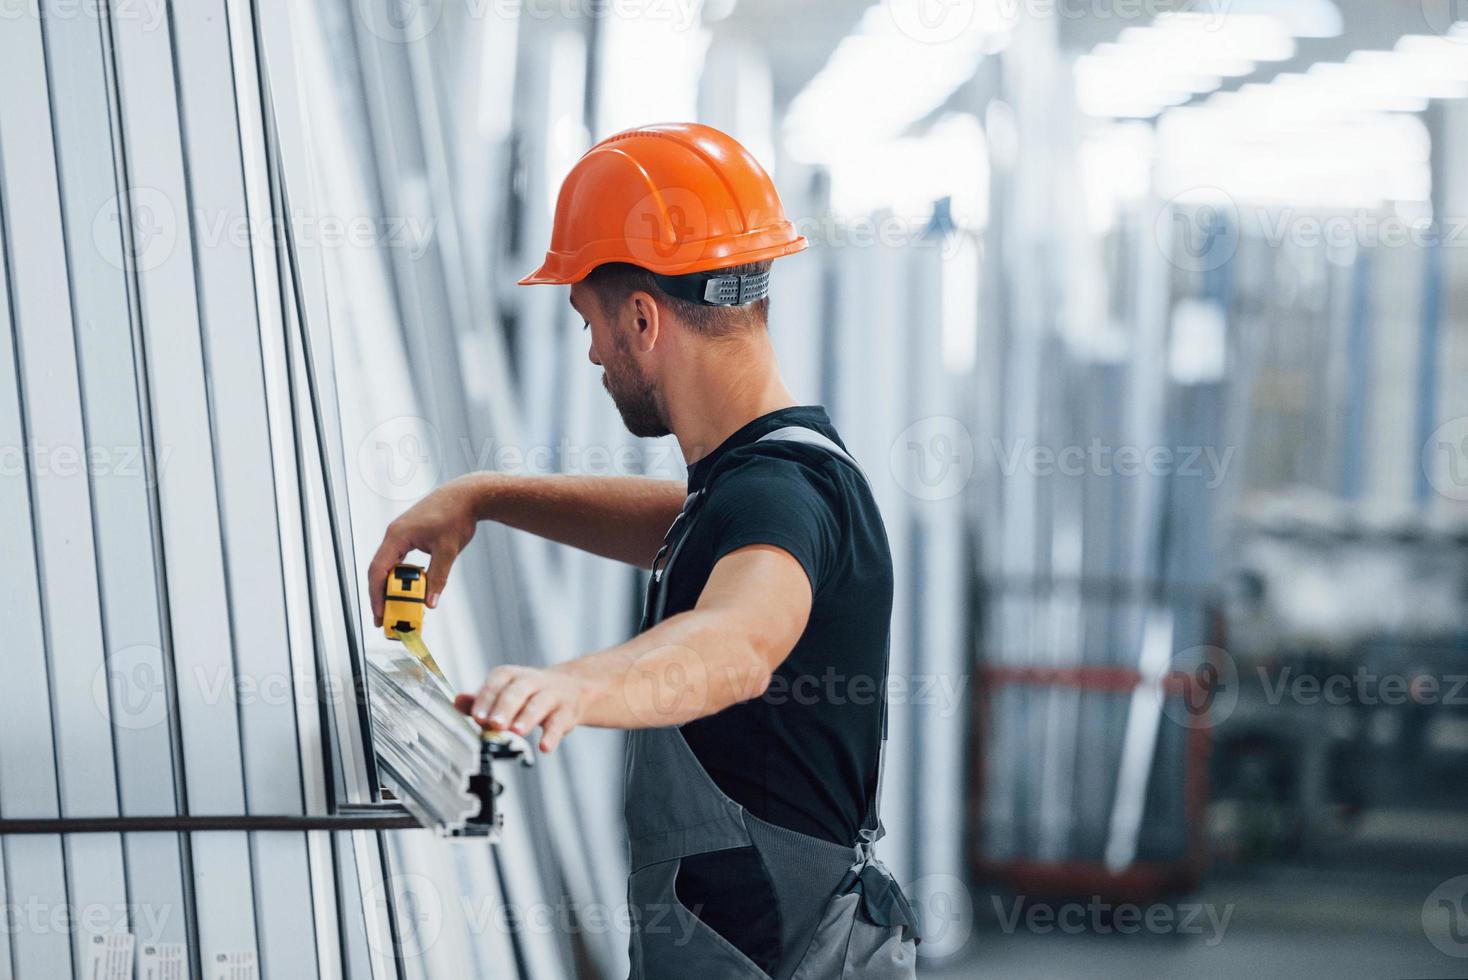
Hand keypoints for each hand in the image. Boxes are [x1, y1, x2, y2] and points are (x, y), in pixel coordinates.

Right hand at [367, 477, 480, 625]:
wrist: (466, 495)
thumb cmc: (456, 516)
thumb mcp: (448, 551)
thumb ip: (438, 577)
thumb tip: (431, 603)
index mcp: (397, 536)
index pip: (378, 570)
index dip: (376, 594)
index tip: (379, 614)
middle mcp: (394, 534)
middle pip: (379, 570)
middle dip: (380, 595)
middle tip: (385, 618)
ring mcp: (400, 534)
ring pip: (388, 565)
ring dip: (391, 586)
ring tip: (396, 608)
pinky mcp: (409, 535)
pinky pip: (398, 559)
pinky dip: (400, 576)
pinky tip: (407, 589)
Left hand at [455, 664, 591, 753]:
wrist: (571, 689)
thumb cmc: (527, 694)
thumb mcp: (503, 693)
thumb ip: (480, 700)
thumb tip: (456, 701)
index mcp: (511, 676)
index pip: (497, 681)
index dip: (486, 698)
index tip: (476, 716)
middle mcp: (531, 681)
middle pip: (518, 691)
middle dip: (505, 707)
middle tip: (494, 723)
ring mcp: (551, 695)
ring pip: (539, 704)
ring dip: (527, 717)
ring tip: (517, 731)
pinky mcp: (566, 712)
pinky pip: (559, 723)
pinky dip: (552, 735)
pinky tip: (544, 746)